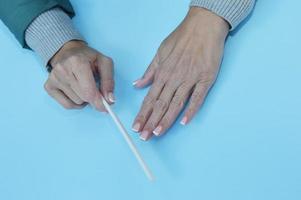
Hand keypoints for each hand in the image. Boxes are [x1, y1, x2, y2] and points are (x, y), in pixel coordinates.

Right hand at [44, 41, 113, 110]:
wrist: (68, 51)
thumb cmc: (89, 58)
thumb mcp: (104, 63)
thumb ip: (109, 81)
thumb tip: (110, 100)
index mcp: (77, 62)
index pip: (89, 91)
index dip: (99, 101)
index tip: (106, 106)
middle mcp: (62, 70)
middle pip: (84, 98)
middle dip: (93, 97)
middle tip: (95, 88)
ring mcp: (54, 79)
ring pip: (76, 103)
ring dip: (84, 99)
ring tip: (84, 85)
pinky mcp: (48, 86)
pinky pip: (67, 105)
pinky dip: (75, 103)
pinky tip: (77, 92)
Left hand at [132, 7, 228, 139]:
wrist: (203, 26)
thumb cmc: (181, 38)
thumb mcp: (160, 52)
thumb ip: (150, 71)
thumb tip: (138, 84)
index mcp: (162, 73)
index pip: (149, 98)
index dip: (142, 114)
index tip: (136, 126)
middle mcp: (174, 78)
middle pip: (160, 104)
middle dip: (150, 122)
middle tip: (144, 137)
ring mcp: (190, 79)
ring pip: (175, 104)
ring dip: (165, 120)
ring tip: (157, 133)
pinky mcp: (205, 79)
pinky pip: (197, 97)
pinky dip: (191, 110)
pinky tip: (184, 122)